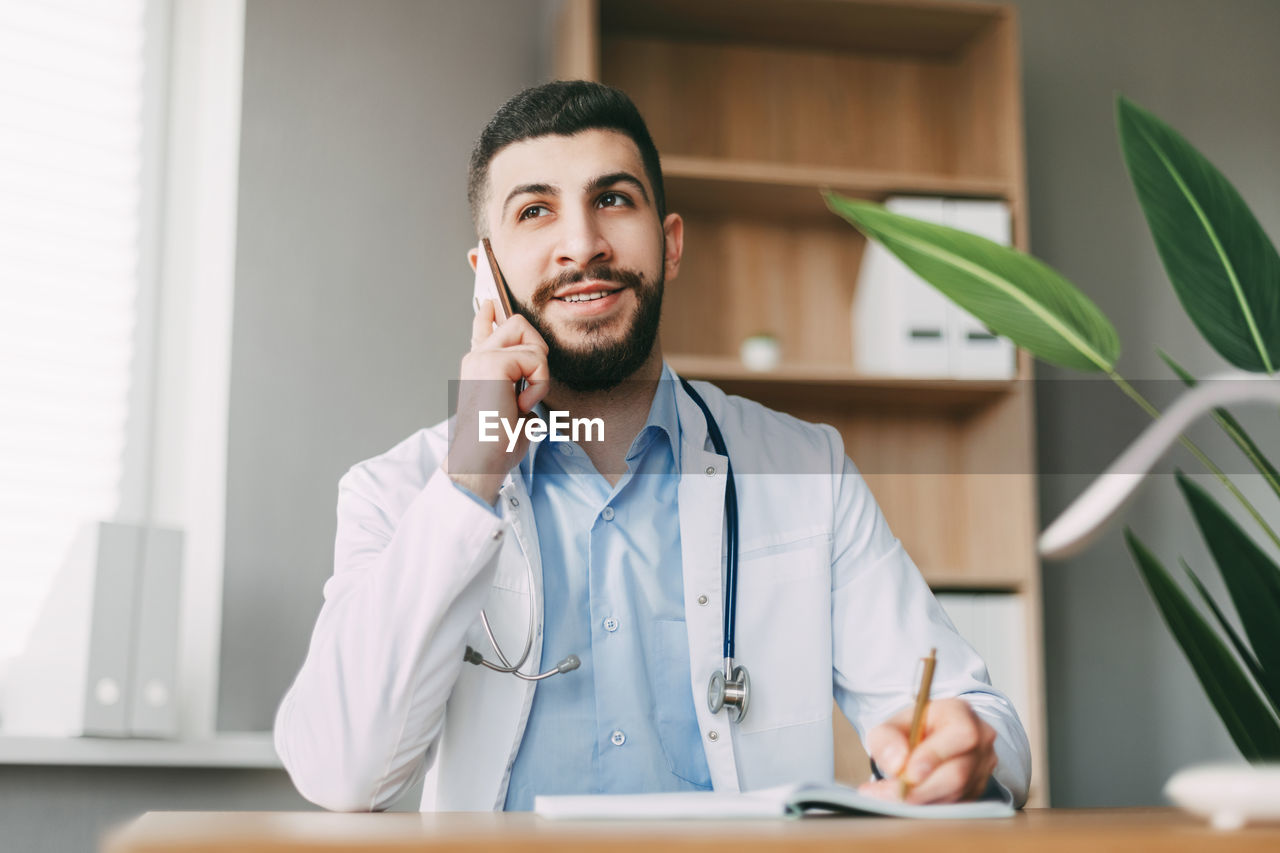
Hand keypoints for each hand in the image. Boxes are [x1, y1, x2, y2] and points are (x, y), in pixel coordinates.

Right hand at [444, 300, 549, 503]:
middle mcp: (476, 357)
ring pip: (531, 339)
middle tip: (530, 385)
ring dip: (539, 374)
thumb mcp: (513, 409)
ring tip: (523, 401)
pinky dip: (539, 384)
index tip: (488, 303)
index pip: (481, 330)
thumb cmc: (496, 444)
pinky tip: (522, 405)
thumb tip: (533, 377)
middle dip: (538, 350)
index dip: (487, 315)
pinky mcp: (493, 362)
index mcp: (478, 367)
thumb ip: (518, 386)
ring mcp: (482, 356)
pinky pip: (536, 359)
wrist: (480, 460)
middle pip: (517, 323)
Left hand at [858, 698, 997, 803]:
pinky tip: (909, 800)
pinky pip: (956, 804)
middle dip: (922, 788)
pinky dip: (930, 805)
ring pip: (956, 793)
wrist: (922, 740)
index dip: (936, 755)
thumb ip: (886, 739)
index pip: (960, 734)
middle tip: (891, 794)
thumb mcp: (890, 726)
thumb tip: (896, 764)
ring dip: (922, 799)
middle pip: (958, 772)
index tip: (909, 773)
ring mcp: (982, 766)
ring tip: (892, 797)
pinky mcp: (978, 788)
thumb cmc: (909, 729)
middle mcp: (979, 739)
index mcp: (959, 713)